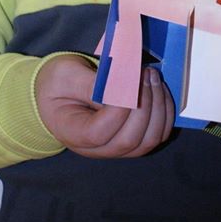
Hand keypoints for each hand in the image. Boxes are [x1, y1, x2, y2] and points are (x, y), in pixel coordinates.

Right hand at [35, 55, 174, 157]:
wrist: (56, 96)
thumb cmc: (58, 84)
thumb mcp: (65, 76)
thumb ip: (91, 83)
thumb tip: (122, 85)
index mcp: (74, 134)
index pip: (100, 133)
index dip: (118, 109)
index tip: (128, 78)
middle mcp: (97, 149)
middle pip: (129, 140)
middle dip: (143, 105)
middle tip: (145, 73)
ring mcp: (117, 147)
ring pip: (147, 141)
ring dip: (157, 108)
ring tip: (152, 77)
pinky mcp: (132, 140)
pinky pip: (157, 135)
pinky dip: (164, 113)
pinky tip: (158, 89)